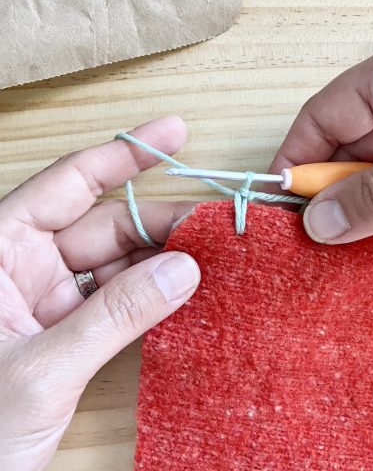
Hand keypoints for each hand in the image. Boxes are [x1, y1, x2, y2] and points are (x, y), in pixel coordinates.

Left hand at [0, 117, 199, 470]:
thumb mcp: (41, 370)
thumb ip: (115, 316)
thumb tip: (184, 269)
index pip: (70, 183)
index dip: (124, 154)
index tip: (174, 134)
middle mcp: (24, 266)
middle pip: (107, 224)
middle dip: (164, 222)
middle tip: (217, 225)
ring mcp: (48, 300)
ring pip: (119, 263)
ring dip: (166, 260)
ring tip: (215, 257)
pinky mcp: (68, 331)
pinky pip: (120, 299)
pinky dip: (155, 295)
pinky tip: (188, 290)